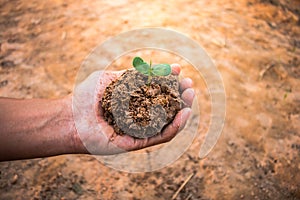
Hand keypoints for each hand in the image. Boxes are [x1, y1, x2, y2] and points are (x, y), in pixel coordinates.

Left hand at [72, 64, 194, 154]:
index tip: (178, 69)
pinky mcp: (138, 143)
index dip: (170, 81)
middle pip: (167, 108)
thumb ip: (133, 75)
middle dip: (180, 95)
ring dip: (183, 110)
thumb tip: (156, 69)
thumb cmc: (87, 97)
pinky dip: (174, 126)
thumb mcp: (112, 79)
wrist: (70, 118)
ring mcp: (140, 130)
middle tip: (190, 85)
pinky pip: (161, 135)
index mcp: (134, 102)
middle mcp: (139, 116)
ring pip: (168, 123)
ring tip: (191, 96)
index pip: (158, 92)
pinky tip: (183, 113)